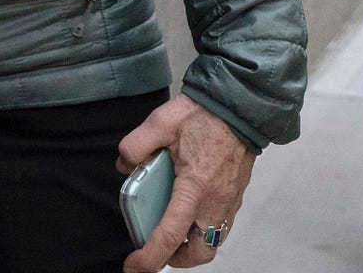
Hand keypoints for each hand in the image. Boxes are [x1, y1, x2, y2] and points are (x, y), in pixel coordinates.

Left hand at [117, 96, 254, 271]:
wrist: (240, 105)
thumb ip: (136, 145)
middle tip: (156, 248)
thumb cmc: (203, 114)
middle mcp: (216, 203)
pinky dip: (203, 229)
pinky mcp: (236, 194)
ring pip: (212, 241)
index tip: (133, 267)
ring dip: (192, 246)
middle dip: (177, 259)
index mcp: (195, 188)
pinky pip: (221, 226)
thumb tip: (123, 165)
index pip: (171, 236)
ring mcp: (230, 201)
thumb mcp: (161, 122)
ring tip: (171, 231)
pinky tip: (189, 209)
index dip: (149, 257)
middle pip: (199, 253)